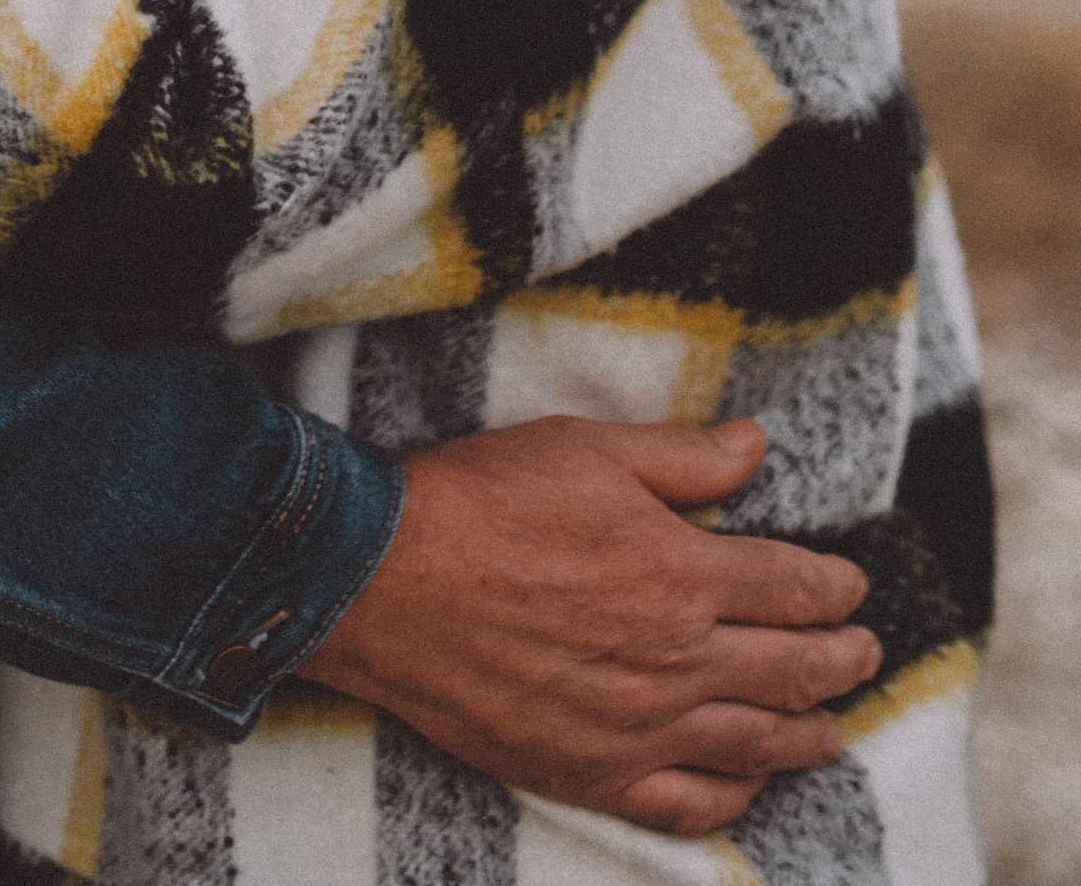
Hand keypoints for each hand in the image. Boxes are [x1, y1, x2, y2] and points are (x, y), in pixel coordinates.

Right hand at [304, 417, 877, 832]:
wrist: (384, 581)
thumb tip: (754, 444)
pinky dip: (735, 794)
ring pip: (756, 743)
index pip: (792, 588)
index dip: (833, 587)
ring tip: (834, 726)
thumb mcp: (583, 449)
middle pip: (791, 670)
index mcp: (680, 573)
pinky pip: (690, 803)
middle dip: (841, 661)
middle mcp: (675, 660)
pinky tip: (749, 780)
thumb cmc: (480, 501)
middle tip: (865, 653)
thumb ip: (679, 457)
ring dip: (809, 733)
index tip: (852, 584)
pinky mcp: (592, 772)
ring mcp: (638, 728)